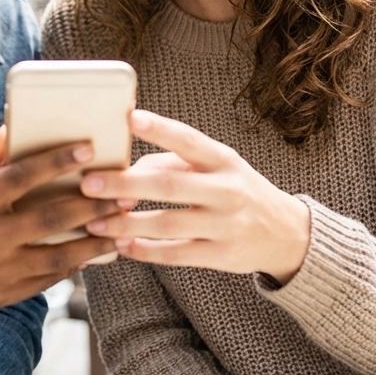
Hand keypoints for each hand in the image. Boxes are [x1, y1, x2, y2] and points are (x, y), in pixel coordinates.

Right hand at [0, 127, 119, 334]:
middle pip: (48, 220)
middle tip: (122, 190)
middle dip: (90, 205)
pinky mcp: (1, 295)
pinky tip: (93, 250)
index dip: (55, 161)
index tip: (87, 148)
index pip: (19, 178)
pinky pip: (46, 281)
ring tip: (120, 225)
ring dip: (93, 241)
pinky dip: (72, 265)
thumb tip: (11, 130)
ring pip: (56, 258)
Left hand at [81, 110, 310, 284]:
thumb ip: (174, 162)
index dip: (159, 129)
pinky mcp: (222, 256)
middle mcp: (226, 189)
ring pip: (168, 224)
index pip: (188, 139)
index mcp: (223, 159)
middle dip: (126, 184)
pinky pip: (176, 254)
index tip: (129, 118)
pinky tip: (121, 247)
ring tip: (93, 222)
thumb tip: (126, 167)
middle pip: (170, 185)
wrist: (285, 233)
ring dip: (126, 224)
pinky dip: (145, 251)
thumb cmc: (235, 189)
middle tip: (89, 183)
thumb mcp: (217, 166)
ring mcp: (225, 225)